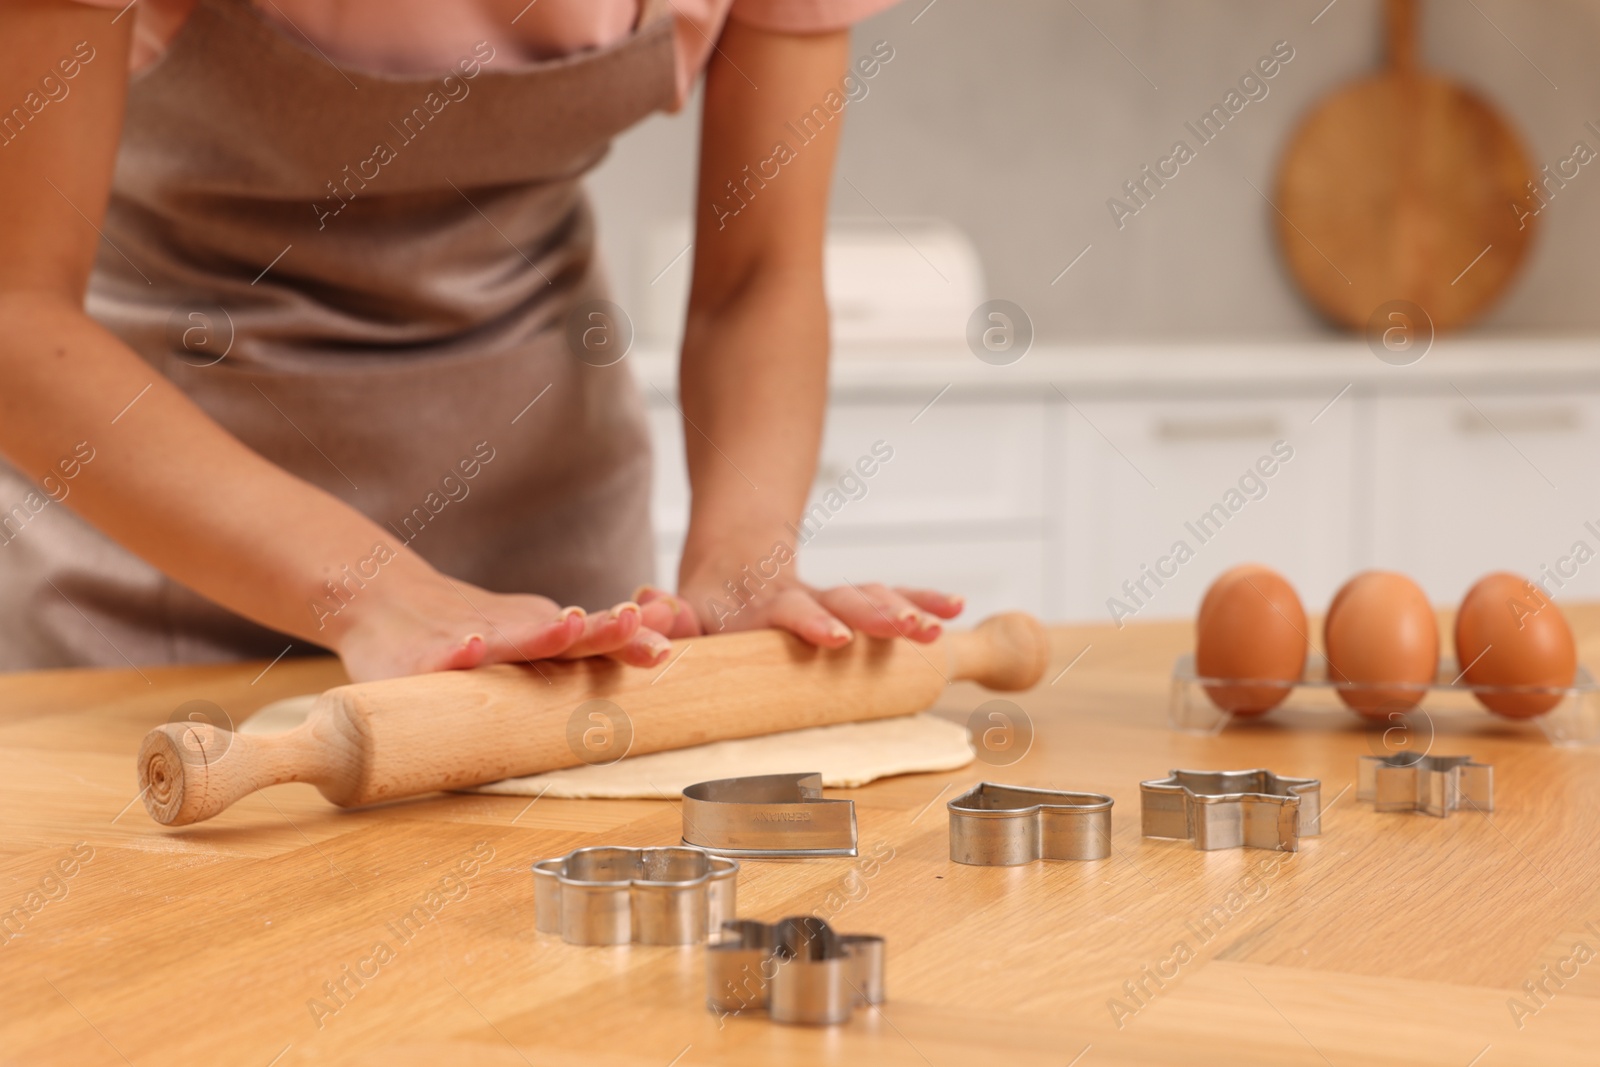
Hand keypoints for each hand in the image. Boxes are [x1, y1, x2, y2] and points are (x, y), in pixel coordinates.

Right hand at [331, 573, 677, 682]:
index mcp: (541, 636)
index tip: (662, 647)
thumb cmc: (471, 631)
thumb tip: (665, 639)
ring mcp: (468, 641)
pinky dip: (456, 653)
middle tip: (630, 624)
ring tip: (568, 627)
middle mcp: (511, 634)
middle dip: (599, 631)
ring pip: (510, 640)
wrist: (384, 600)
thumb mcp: (530, 637)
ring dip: (540, 635)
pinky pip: (440, 658)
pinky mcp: (421, 658)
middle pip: (561, 634)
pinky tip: (471, 649)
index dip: (626, 643)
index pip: (592, 641)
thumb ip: (590, 643)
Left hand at [643, 574, 964, 647]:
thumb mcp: (682, 607)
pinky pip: (894, 599)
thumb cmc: (707, 603)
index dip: (811, 623)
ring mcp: (835, 599)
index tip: (832, 639)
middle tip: (906, 629)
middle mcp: (808, 597)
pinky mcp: (855, 605)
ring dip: (908, 609)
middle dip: (877, 615)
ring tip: (938, 627)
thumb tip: (646, 611)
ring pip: (876, 596)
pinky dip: (923, 601)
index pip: (791, 611)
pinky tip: (955, 608)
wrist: (734, 564)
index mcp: (767, 603)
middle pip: (847, 599)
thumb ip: (670, 613)